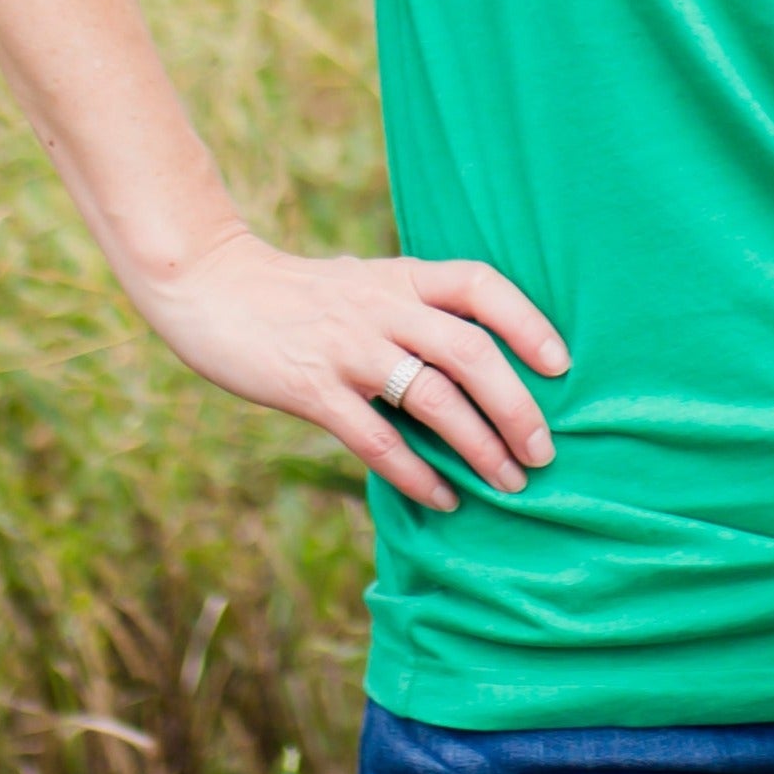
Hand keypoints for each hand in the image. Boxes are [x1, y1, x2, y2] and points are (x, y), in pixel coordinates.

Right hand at [144, 227, 569, 512]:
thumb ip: (413, 306)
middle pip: (470, 351)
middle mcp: (382, 307)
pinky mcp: (311, 389)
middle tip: (543, 452)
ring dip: (478, 445)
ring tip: (508, 482)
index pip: (480, 284)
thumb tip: (478, 350)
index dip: (527, 321)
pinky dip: (417, 472)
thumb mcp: (364, 283)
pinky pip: (376, 438)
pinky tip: (444, 498)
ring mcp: (347, 348)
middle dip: (515, 406)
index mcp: (401, 276)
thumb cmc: (298, 294)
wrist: (212, 288)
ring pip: (432, 397)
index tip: (561, 364)